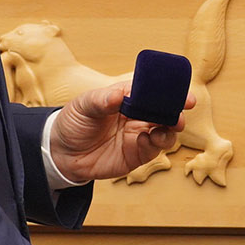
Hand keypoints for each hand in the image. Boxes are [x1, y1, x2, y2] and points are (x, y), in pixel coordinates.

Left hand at [48, 82, 192, 182]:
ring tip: (167, 127)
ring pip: (166, 130)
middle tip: (183, 109)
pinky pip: (154, 149)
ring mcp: (139, 135)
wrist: (61, 154)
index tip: (181, 91)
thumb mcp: (82, 106)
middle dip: (177, 109)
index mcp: (127, 97)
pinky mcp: (137, 155)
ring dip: (171, 128)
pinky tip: (145, 140)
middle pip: (164, 110)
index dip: (167, 90)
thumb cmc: (73, 123)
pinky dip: (155, 144)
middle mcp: (137, 115)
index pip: (151, 90)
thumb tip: (119, 95)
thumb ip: (101, 100)